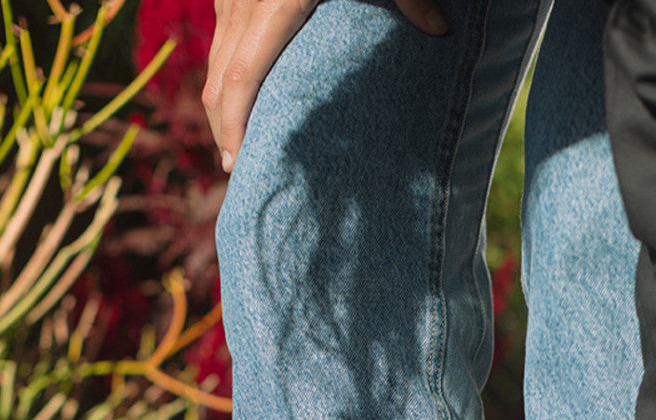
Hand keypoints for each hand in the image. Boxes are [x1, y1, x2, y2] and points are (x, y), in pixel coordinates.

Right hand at [204, 0, 448, 170]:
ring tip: (239, 139)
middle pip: (219, 78)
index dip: (233, 125)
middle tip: (240, 167)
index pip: (241, 79)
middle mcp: (244, 0)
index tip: (238, 163)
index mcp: (275, 4)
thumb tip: (439, 30)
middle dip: (224, 126)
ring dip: (224, 100)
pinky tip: (244, 89)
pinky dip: (230, 66)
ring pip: (217, 56)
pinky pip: (224, 32)